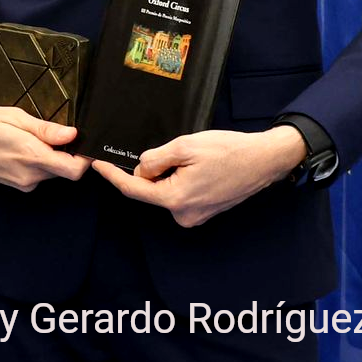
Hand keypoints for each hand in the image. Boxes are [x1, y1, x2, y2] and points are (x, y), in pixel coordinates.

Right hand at [0, 105, 90, 191]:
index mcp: (30, 155)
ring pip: (52, 173)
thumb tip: (72, 134)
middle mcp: (29, 175)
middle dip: (68, 154)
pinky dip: (40, 162)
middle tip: (58, 133)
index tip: (84, 142)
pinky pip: (39, 175)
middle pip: (65, 171)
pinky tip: (25, 147)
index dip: (85, 158)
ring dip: (52, 157)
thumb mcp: (13, 116)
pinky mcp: (17, 185)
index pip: (73, 169)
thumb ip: (44, 129)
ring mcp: (22, 183)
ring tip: (35, 137)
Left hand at [90, 126, 304, 227]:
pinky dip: (182, 178)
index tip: (96, 164)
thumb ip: (156, 158)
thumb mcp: (186, 146)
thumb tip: (141, 169)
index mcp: (175, 199)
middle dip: (154, 169)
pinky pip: (182, 193)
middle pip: (151, 190)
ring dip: (171, 173)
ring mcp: (195, 216)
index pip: (133, 189)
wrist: (264, 160)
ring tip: (195, 157)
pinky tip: (201, 166)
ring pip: (167, 190)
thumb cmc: (229, 151)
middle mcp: (183, 215)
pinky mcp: (204, 211)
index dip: (112, 176)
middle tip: (176, 150)